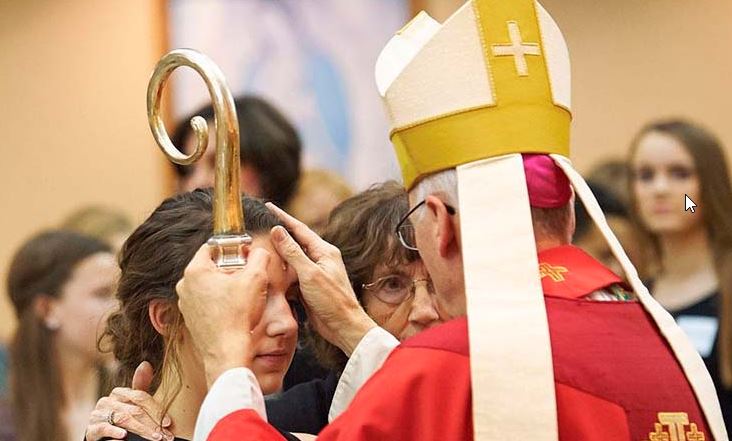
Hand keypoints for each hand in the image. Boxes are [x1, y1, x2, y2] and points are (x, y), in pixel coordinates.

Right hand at [85, 362, 172, 440]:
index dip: (156, 410)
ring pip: (123, 419)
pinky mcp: (91, 430)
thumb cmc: (121, 418)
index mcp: (119, 393)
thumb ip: (141, 387)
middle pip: (134, 410)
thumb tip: (146, 364)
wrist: (100, 435)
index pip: (141, 397)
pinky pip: (104, 428)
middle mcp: (107, 401)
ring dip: (141, 429)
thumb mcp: (133, 404)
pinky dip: (115, 433)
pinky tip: (124, 437)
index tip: (169, 423)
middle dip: (153, 424)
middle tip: (165, 435)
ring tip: (154, 438)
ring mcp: (97, 415)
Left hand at [176, 244, 270, 385]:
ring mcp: (186, 303)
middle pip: (210, 266)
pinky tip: (234, 309)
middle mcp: (185, 286)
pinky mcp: (191, 318)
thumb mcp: (256, 279)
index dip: (231, 248)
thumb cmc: (238, 317)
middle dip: (229, 268)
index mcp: (195, 271)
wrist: (228, 352)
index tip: (243, 254)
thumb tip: (259, 251)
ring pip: (208, 285)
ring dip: (224, 286)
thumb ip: (259, 257)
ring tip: (241, 294)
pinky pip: (206, 302)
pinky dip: (219, 302)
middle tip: (246, 275)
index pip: (211, 247)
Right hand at [266, 203, 375, 354]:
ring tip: (260, 246)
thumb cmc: (332, 301)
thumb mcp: (310, 274)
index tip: (268, 206)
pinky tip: (269, 271)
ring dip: (278, 254)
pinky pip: (292, 275)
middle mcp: (320, 259)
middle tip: (260, 224)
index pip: (299, 229)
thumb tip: (278, 230)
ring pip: (292, 259)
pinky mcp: (310, 287)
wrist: (344, 326)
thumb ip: (293, 252)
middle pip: (295, 242)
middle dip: (278, 233)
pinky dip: (281, 272)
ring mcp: (315, 273)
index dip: (282, 217)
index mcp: (324, 251)